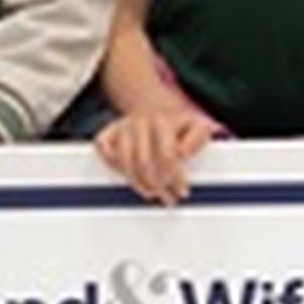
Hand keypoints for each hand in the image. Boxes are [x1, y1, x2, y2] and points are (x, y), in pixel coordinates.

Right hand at [95, 104, 216, 205]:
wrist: (156, 106)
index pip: (167, 156)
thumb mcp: (199, 126)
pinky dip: (114, 166)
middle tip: (167, 198)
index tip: (182, 191)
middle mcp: (139, 122)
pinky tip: (129, 175)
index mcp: (163, 121)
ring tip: (151, 192)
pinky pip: (104, 152)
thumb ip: (197, 140)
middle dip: (158, 186)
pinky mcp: (108, 132)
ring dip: (137, 182)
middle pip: (144, 163)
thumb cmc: (178, 123)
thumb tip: (183, 153)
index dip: (175, 178)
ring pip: (123, 162)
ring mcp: (122, 127)